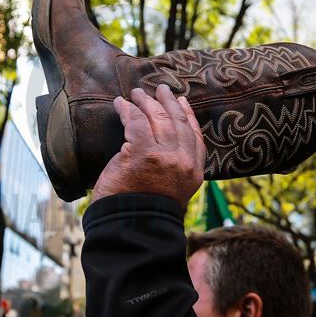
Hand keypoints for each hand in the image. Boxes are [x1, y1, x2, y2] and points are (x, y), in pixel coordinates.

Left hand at [93, 85, 204, 205]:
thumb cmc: (144, 211)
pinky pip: (135, 122)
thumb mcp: (171, 191)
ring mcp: (165, 156)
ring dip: (146, 102)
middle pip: (178, 122)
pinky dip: (127, 110)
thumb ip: (174, 169)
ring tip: (137, 94)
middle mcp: (183, 162)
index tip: (181, 101)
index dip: (188, 115)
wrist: (131, 227)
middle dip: (167, 102)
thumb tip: (164, 146)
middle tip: (159, 89)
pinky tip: (120, 104)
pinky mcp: (143, 152)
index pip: (195, 136)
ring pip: (157, 118)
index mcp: (194, 173)